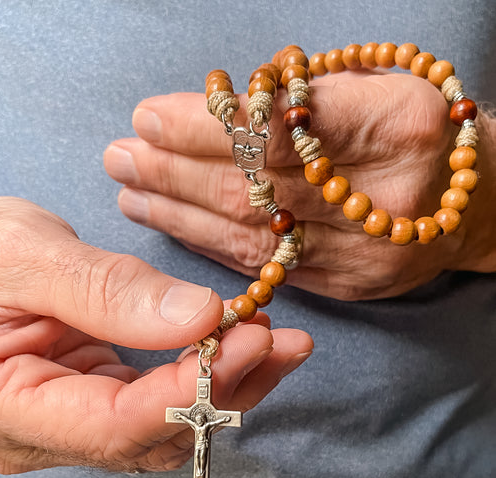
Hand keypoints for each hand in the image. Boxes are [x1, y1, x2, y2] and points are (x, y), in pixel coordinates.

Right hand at [0, 195, 311, 472]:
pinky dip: (203, 372)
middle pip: (153, 434)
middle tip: (280, 340)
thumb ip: (106, 291)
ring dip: (224, 383)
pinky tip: (234, 341)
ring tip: (271, 337)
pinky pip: (159, 399)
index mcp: (5, 406)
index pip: (116, 425)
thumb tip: (195, 317)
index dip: (190, 393)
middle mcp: (43, 431)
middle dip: (224, 389)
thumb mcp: (27, 256)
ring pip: (166, 424)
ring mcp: (72, 419)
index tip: (249, 344)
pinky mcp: (95, 396)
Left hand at [104, 71, 495, 299]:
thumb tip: (211, 112)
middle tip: (122, 157)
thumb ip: (298, 99)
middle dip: (177, 172)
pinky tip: (170, 224)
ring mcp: (363, 252)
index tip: (148, 118)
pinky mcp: (347, 286)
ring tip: (129, 191)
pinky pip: (264, 267)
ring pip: (253, 235)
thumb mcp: (371, 86)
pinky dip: (210, 244)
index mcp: (399, 126)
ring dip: (179, 213)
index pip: (281, 129)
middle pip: (256, 188)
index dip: (207, 126)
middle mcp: (382, 197)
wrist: (472, 199)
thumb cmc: (412, 131)